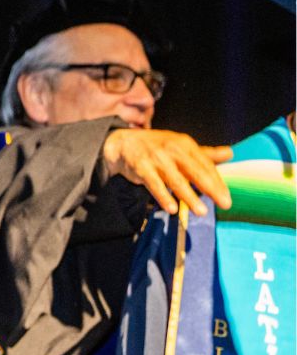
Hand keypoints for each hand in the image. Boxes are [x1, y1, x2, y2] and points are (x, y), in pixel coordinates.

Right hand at [101, 128, 232, 215]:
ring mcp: (156, 158)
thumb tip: (230, 153)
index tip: (226, 196)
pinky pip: (154, 184)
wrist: (123, 142)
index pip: (205, 164)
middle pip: (195, 171)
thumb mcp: (181, 146)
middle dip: (211, 188)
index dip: (217, 181)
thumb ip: (205, 153)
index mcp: (185, 144)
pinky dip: (163, 196)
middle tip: (225, 204)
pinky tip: (172, 208)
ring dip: (189, 197)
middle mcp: (173, 150)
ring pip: (176, 180)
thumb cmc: (157, 146)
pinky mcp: (141, 167)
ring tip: (201, 212)